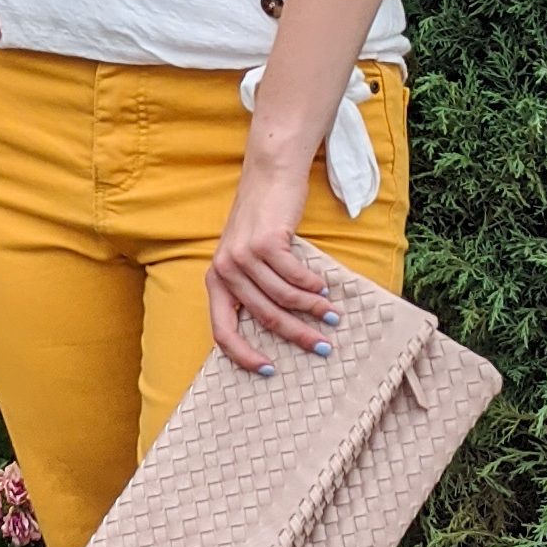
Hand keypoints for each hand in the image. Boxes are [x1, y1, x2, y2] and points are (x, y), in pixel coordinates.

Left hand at [207, 155, 337, 376]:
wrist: (269, 175)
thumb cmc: (261, 220)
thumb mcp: (245, 256)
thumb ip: (251, 287)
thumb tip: (279, 327)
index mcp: (215, 280)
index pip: (222, 331)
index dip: (244, 356)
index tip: (269, 371)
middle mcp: (224, 271)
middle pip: (263, 317)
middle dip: (296, 335)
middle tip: (321, 347)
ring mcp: (243, 256)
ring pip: (282, 297)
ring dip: (312, 309)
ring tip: (331, 315)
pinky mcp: (265, 242)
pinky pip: (294, 275)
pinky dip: (312, 285)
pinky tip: (324, 287)